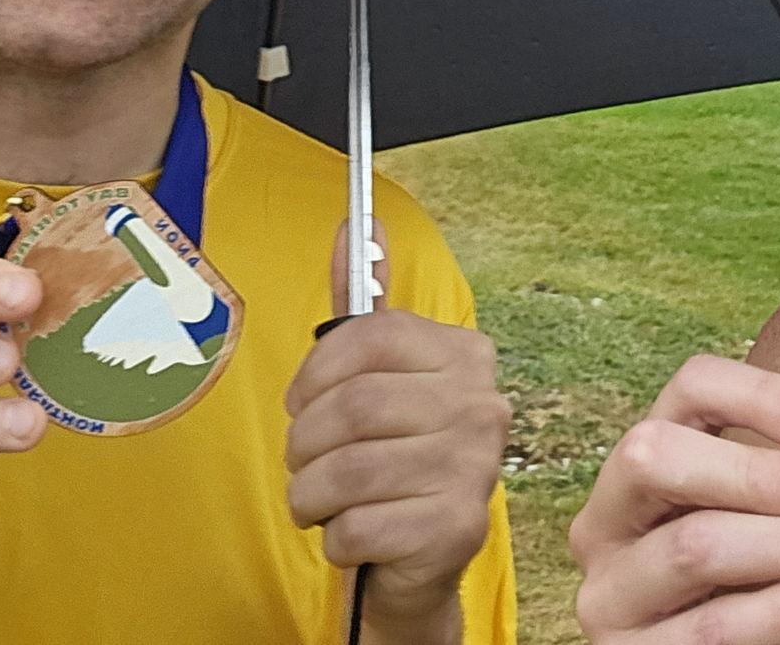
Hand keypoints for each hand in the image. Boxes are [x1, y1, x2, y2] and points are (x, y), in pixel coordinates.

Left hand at [285, 228, 509, 644]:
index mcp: (464, 354)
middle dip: (304, 443)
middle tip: (302, 461)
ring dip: (309, 494)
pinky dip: (334, 537)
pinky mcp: (457, 529)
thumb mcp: (378, 375)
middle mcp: (481, 405)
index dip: (314, 372)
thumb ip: (366, 300)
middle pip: (353, 406)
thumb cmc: (391, 453)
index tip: (298, 401)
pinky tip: (350, 533)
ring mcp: (475, 468)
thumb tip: (360, 222)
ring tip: (315, 500)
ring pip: (349, 470)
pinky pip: (358, 527)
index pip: (372, 336)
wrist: (422, 556)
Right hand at [570, 355, 779, 644]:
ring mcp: (611, 592)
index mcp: (642, 459)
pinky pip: (715, 627)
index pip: (690, 388)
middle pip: (659, 456)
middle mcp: (608, 517)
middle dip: (757, 472)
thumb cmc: (742, 572)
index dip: (758, 394)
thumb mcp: (747, 515)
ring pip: (694, 546)